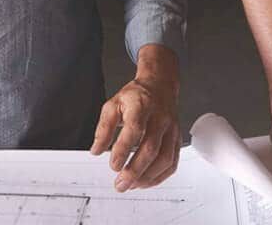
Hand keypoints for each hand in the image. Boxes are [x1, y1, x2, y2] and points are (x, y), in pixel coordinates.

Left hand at [90, 75, 180, 191]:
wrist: (160, 85)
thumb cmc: (135, 96)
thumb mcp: (113, 104)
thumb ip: (103, 128)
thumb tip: (96, 151)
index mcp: (141, 106)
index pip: (134, 129)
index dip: (123, 150)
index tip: (113, 165)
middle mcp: (159, 118)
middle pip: (151, 148)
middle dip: (135, 170)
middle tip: (120, 183)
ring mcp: (171, 130)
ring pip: (164, 158)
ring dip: (148, 177)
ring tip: (131, 185)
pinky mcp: (176, 139)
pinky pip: (172, 162)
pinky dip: (160, 177)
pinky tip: (146, 181)